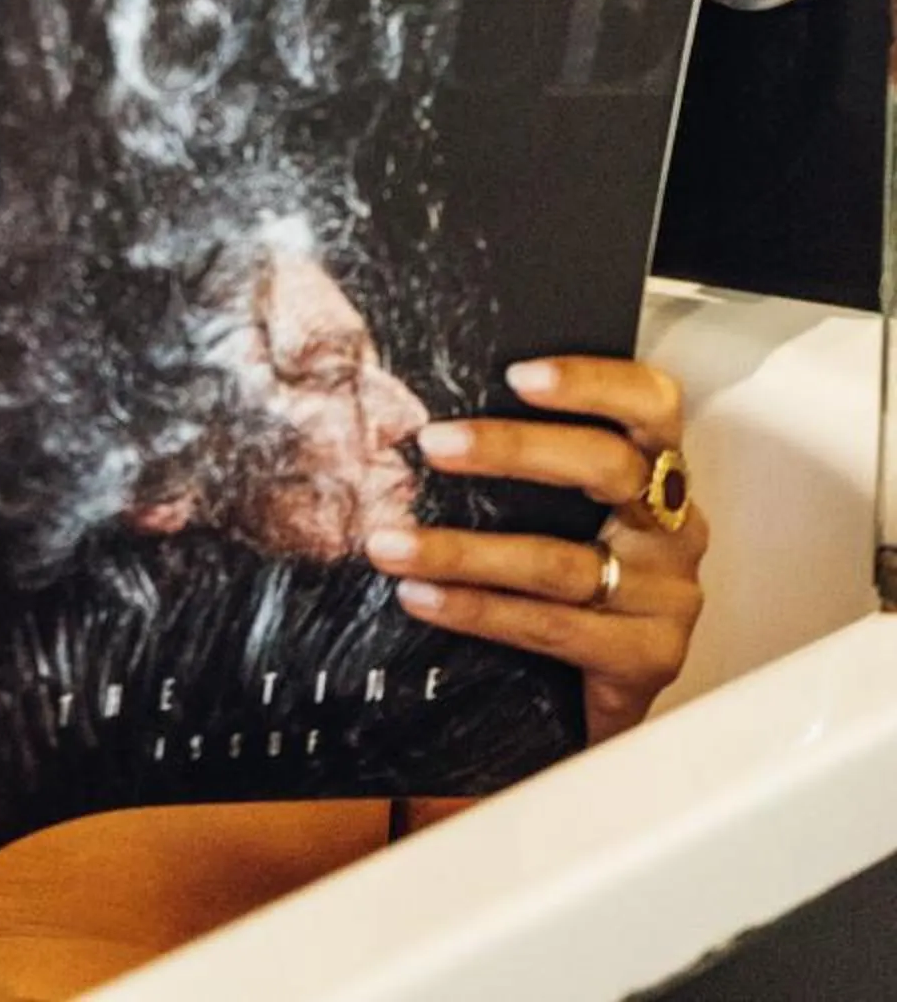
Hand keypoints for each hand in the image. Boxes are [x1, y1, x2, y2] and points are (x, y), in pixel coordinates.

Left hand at [364, 353, 706, 746]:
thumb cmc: (577, 579)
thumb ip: (532, 471)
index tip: (517, 374)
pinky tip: (423, 598)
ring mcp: (666, 597)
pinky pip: (549, 627)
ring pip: (559, 562)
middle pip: (608, 467)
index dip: (591, 382)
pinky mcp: (648, 658)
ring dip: (463, 551)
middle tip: (433, 444)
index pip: (650, 404)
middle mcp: (673, 529)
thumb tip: (424, 421)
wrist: (605, 691)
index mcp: (660, 474)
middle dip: (512, 451)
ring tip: (393, 543)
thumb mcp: (571, 513)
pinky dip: (476, 610)